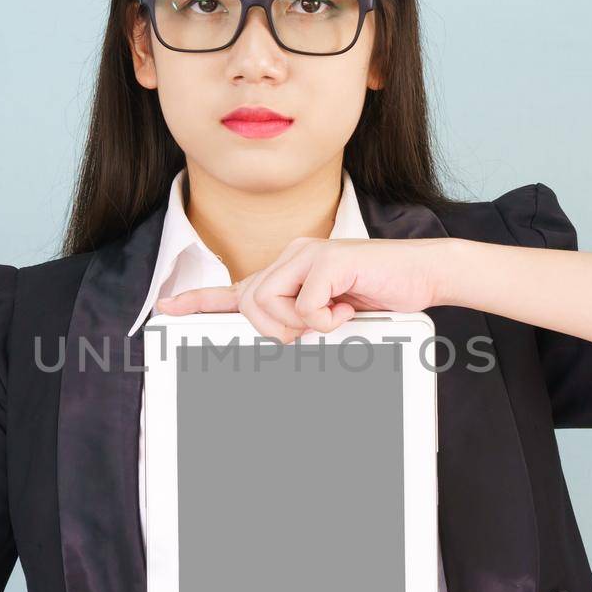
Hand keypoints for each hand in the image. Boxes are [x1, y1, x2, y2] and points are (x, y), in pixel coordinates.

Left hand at [155, 237, 456, 343]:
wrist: (424, 274)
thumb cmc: (382, 296)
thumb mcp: (334, 314)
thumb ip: (302, 320)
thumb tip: (281, 338)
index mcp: (290, 271)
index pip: (237, 288)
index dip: (200, 300)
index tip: (167, 309)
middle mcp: (293, 256)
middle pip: (250, 301)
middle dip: (270, 327)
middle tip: (306, 331)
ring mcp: (310, 254)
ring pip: (268, 301)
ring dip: (295, 323)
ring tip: (329, 318)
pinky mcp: (329, 259)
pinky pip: (304, 304)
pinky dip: (325, 318)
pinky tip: (348, 306)